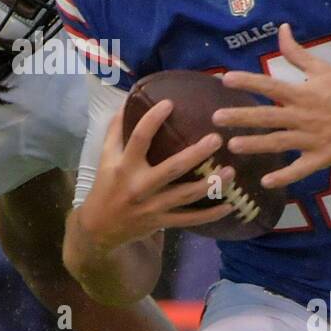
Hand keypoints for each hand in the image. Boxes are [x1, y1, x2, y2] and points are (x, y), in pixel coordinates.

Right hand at [75, 101, 234, 254]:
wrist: (100, 228)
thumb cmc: (105, 186)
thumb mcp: (105, 158)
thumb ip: (116, 131)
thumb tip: (128, 102)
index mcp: (124, 166)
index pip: (139, 138)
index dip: (153, 119)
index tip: (170, 103)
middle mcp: (139, 186)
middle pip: (172, 168)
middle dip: (196, 154)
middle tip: (217, 139)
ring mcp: (152, 206)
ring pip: (186, 195)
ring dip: (211, 183)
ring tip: (231, 171)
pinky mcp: (161, 222)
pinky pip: (190, 219)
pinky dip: (210, 215)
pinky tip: (229, 205)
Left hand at [214, 23, 330, 188]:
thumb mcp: (322, 68)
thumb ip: (297, 53)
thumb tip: (281, 28)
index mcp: (302, 94)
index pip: (270, 85)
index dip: (248, 82)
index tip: (225, 79)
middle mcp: (303, 116)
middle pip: (268, 116)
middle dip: (241, 117)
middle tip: (216, 118)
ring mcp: (311, 138)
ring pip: (279, 142)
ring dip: (256, 145)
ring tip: (233, 146)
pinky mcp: (320, 157)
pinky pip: (300, 169)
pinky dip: (284, 176)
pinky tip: (265, 182)